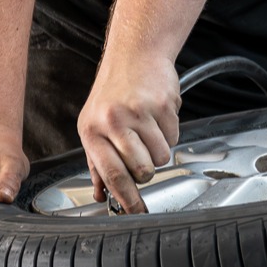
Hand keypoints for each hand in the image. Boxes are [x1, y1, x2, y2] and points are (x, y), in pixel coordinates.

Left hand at [78, 54, 180, 214]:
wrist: (135, 54)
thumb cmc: (113, 91)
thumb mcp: (94, 125)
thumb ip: (97, 163)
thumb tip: (101, 194)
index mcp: (92, 130)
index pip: (112, 175)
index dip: (127, 199)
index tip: (136, 211)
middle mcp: (114, 121)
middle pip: (142, 171)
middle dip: (147, 172)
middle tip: (142, 155)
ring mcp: (140, 112)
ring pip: (162, 156)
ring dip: (159, 151)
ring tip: (148, 131)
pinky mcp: (163, 105)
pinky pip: (174, 137)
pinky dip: (169, 133)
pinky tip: (157, 117)